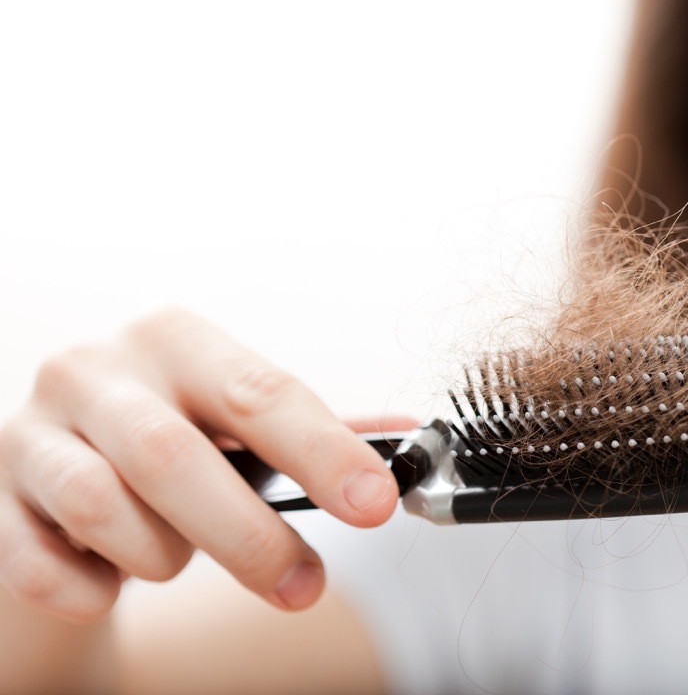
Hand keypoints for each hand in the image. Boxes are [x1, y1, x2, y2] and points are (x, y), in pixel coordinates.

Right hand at [0, 308, 405, 622]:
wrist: (54, 472)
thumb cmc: (172, 439)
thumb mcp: (238, 421)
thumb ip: (318, 430)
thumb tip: (411, 439)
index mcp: (175, 339)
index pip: (260, 392)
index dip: (323, 452)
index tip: (377, 504)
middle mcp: (96, 370)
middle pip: (177, 457)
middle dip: (250, 536)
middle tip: (303, 587)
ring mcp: (32, 431)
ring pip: (104, 510)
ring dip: (163, 556)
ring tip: (180, 558)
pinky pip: (42, 566)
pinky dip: (91, 588)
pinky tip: (112, 578)